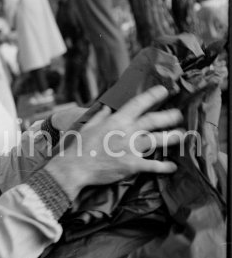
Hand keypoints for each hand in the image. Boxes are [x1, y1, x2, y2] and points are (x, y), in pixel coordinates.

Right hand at [45, 85, 182, 200]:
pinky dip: (164, 166)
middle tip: (178, 114)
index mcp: (116, 120)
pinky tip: (172, 166)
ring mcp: (131, 148)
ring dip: (172, 137)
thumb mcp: (89, 126)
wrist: (76, 166)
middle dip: (169, 116)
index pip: (138, 104)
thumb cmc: (80, 145)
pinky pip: (153, 165)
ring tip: (181, 135)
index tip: (163, 91)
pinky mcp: (132, 165)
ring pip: (158, 140)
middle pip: (154, 120)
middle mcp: (127, 132)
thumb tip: (106, 108)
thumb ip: (101, 116)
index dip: (153, 95)